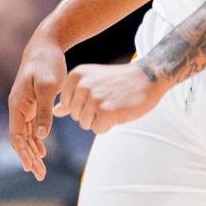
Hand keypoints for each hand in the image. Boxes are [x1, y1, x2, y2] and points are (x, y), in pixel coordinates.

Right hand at [7, 34, 66, 179]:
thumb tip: (41, 135)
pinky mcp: (34, 103)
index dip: (23, 152)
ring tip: (41, 168)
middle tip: (39, 175)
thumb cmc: (47, 64)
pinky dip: (37, 139)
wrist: (46, 47)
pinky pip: (33, 127)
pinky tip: (43, 150)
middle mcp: (18, 108)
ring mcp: (25, 106)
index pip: (16, 136)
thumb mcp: (48, 86)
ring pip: (26, 135)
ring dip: (32, 152)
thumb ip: (44, 110)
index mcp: (17, 105)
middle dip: (28, 158)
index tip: (32, 166)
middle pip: (20, 139)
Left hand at [52, 63, 166, 133]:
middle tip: (110, 99)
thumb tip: (55, 111)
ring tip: (115, 105)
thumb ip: (73, 97)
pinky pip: (98, 129)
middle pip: (75, 115)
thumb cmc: (120, 81)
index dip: (84, 104)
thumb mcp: (94, 82)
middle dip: (92, 113)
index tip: (101, 93)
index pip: (67, 104)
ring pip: (85, 124)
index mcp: (76, 76)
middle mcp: (82, 86)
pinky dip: (109, 125)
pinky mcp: (106, 112)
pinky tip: (119, 112)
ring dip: (100, 120)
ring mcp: (94, 99)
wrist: (150, 76)